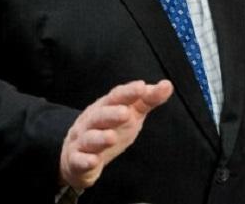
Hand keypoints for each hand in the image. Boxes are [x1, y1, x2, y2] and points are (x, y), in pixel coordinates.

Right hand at [59, 79, 173, 189]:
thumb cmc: (109, 128)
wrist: (77, 153)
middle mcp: (92, 121)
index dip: (128, 92)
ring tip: (111, 137)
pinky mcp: (77, 160)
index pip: (116, 97)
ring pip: (89, 138)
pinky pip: (79, 160)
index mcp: (106, 107)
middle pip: (100, 115)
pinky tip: (93, 160)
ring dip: (99, 137)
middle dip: (111, 114)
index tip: (141, 87)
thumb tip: (168, 85)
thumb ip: (148, 100)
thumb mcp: (130, 113)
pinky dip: (85, 160)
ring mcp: (82, 140)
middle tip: (125, 113)